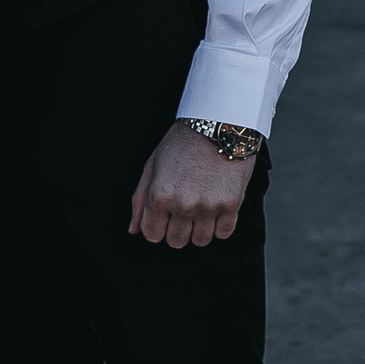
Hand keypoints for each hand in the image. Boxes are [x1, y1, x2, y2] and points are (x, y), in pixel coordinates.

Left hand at [128, 123, 254, 249]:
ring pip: (200, 240)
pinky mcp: (231, 204)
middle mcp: (183, 204)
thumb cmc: (183, 142)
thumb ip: (141, 199)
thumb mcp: (153, 165)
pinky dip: (220, 226)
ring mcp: (208, 206)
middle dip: (177, 230)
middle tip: (184, 210)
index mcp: (160, 195)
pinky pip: (223, 233)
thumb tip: (133, 229)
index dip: (157, 228)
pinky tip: (217, 207)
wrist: (220, 123)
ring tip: (202, 208)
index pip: (152, 235)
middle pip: (176, 241)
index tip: (165, 217)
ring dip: (199, 229)